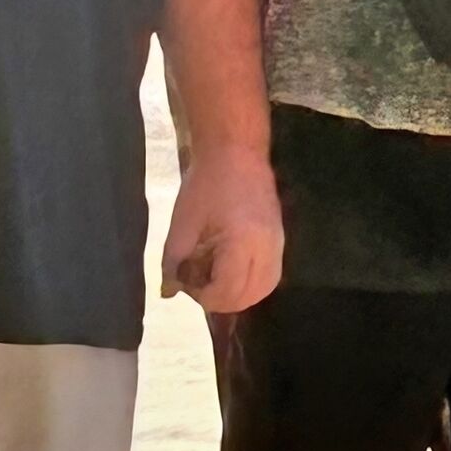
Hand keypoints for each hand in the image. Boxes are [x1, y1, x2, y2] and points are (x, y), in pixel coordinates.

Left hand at [160, 148, 283, 315]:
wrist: (235, 151)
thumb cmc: (205, 184)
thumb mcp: (182, 223)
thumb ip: (174, 262)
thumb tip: (169, 292)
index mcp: (242, 242)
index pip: (227, 291)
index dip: (204, 297)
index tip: (186, 283)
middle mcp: (268, 249)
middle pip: (249, 297)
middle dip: (221, 299)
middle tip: (198, 283)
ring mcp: (279, 244)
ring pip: (263, 290)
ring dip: (238, 294)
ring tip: (214, 278)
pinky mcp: (281, 240)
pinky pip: (270, 276)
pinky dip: (251, 283)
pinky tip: (231, 271)